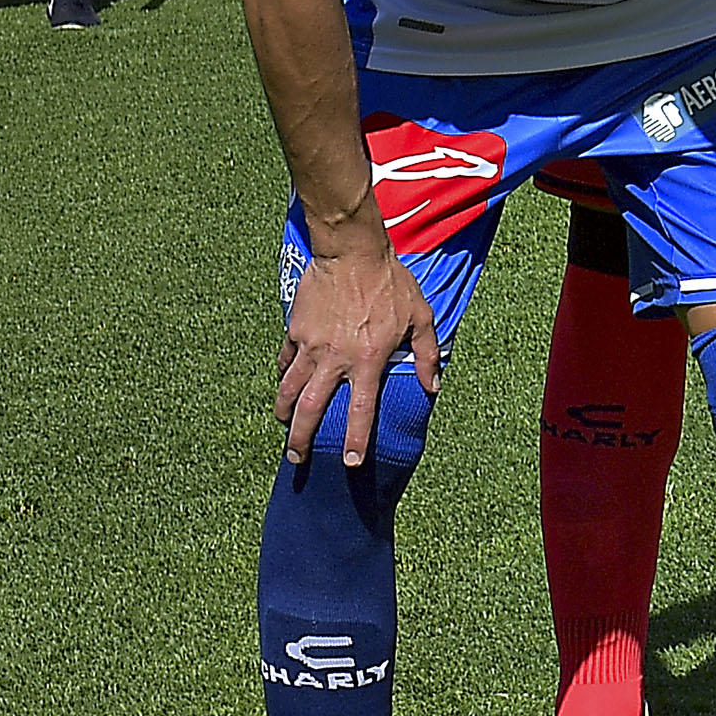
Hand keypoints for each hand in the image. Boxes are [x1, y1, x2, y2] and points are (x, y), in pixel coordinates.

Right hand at [277, 238, 440, 467]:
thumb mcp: (422, 317)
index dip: (354, 439)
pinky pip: (285, 362)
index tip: (349, 462)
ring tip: (284, 427)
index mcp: (368, 360)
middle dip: (300, 439)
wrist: (352, 252)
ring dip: (284, 413)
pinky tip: (284, 387)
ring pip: (289, 389)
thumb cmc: (391, 283)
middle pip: (310, 409)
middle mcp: (335, 359)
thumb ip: (428, 354)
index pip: (359, 411)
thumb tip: (433, 386)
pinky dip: (283, 378)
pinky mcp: (295, 331)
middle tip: (297, 458)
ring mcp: (310, 346)